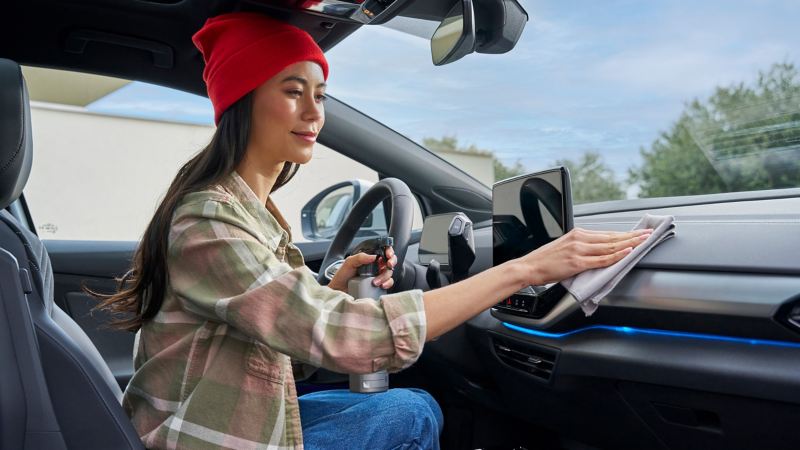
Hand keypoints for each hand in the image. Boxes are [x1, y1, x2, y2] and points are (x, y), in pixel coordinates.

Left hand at [327, 247, 397, 292]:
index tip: (388, 254)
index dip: (389, 251)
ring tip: (375, 282)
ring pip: (389, 273)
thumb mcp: (349, 263)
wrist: (339, 290)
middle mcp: (375, 266)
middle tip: (388, 265)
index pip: (383, 251)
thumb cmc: (343, 276)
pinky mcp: (379, 285)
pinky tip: (381, 286)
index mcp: (369, 258)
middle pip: (389, 261)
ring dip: (385, 276)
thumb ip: (360, 257)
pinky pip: (389, 283)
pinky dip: (387, 284)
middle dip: (391, 262)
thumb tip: (373, 257)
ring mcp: (378, 276)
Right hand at [519, 227, 652, 285]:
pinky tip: (626, 252)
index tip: (637, 232)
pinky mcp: (577, 262)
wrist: (529, 267)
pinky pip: (601, 259)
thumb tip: (598, 252)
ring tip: (643, 242)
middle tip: (648, 234)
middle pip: (612, 237)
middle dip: (632, 235)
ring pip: (610, 246)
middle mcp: (579, 239)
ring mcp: (578, 250)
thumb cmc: (545, 261)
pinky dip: (616, 255)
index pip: (606, 233)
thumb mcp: (564, 248)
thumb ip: (581, 248)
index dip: (624, 233)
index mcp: (577, 234)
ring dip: (629, 243)